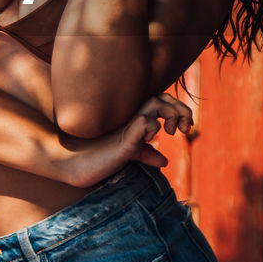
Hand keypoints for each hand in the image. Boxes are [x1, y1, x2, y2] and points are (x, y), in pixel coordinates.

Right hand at [60, 92, 192, 188]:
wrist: (76, 164)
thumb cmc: (99, 157)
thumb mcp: (128, 154)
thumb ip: (145, 153)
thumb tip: (164, 161)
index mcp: (135, 118)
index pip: (163, 100)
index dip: (179, 110)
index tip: (186, 128)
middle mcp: (131, 116)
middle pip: (163, 97)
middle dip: (181, 110)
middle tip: (185, 129)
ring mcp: (126, 124)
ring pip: (155, 103)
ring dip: (170, 114)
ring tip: (170, 132)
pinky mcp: (122, 138)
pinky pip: (144, 123)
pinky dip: (153, 128)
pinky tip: (151, 138)